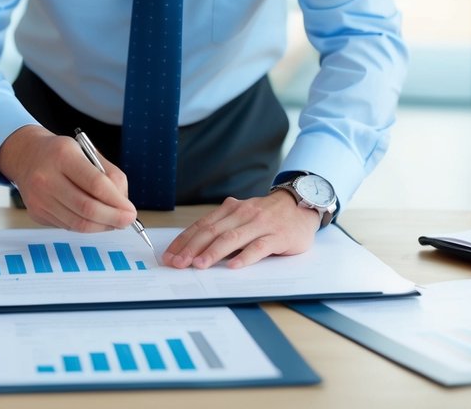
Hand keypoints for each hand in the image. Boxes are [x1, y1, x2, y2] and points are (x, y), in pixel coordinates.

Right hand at [0, 124, 137, 232]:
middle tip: (128, 221)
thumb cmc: (62, 154)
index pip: (96, 184)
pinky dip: (87, 226)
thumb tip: (124, 204)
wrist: (26, 156)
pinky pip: (68, 226)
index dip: (117, 202)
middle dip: (113, 218)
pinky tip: (95, 220)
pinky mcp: (36, 213)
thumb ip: (109, 175)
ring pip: (78, 223)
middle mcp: (46, 177)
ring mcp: (39, 198)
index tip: (131, 210)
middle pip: (87, 208)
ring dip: (102, 226)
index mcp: (63, 155)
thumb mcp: (87, 152)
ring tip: (114, 222)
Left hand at [162, 192, 320, 269]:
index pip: (202, 225)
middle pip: (212, 231)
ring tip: (199, 265)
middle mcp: (243, 214)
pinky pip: (259, 246)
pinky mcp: (278, 236)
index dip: (184, 241)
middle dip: (192, 248)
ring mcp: (261, 224)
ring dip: (213, 252)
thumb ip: (224, 228)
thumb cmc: (267, 216)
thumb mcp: (242, 216)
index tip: (170, 255)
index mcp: (231, 209)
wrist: (301, 205)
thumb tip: (195, 249)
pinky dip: (245, 256)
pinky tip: (233, 266)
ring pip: (232, 238)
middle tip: (178, 263)